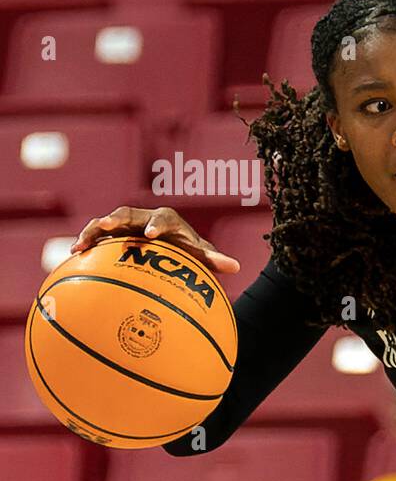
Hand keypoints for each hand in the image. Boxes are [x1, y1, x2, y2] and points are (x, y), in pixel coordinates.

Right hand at [70, 206, 239, 273]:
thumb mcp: (199, 255)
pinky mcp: (112, 234)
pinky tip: (74, 254)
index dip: (156, 224)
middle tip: (107, 226)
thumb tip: (236, 266)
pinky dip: (87, 241)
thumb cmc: (186, 250)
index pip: (162, 218)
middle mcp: (143, 217)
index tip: (151, 234)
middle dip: (118, 219)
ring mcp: (125, 224)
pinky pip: (97, 235)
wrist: (168, 246)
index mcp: (166, 220)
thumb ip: (214, 259)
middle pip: (128, 214)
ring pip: (107, 222)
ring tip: (81, 243)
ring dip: (95, 230)